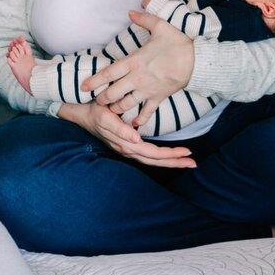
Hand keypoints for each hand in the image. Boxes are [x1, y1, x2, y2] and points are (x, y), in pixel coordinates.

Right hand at [58, 102, 195, 167]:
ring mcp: (126, 147)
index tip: (187, 153)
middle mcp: (128, 148)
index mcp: (125, 144)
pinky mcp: (126, 143)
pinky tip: (167, 156)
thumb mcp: (105, 117)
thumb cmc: (94, 112)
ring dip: (169, 160)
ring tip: (186, 160)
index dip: (170, 155)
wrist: (80, 112)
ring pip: (151, 159)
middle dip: (175, 161)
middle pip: (155, 160)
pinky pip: (146, 154)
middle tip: (193, 162)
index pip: (153, 154)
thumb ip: (120, 129)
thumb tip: (137, 140)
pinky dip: (159, 156)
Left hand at [81, 10, 194, 125]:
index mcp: (134, 61)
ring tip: (111, 110)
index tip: (83, 87)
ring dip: (116, 109)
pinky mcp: (158, 98)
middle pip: (112, 93)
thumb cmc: (177, 43)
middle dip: (102, 98)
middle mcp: (137, 78)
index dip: (93, 81)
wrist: (196, 61)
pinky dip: (139, 120)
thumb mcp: (160, 26)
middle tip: (97, 100)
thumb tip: (130, 12)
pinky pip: (146, 113)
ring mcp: (147, 90)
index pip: (108, 73)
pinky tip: (134, 124)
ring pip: (125, 105)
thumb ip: (143, 19)